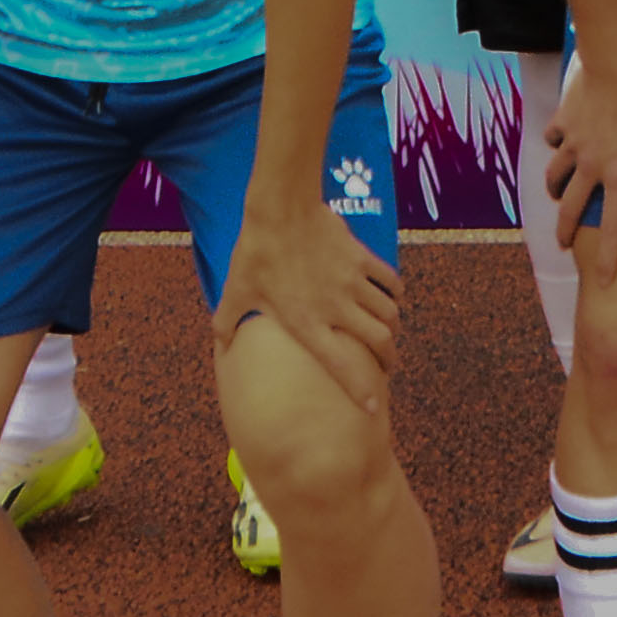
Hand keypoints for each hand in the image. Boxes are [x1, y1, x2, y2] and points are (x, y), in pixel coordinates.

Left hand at [215, 195, 400, 413]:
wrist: (281, 208)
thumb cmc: (257, 252)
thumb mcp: (237, 290)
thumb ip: (228, 321)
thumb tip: (220, 343)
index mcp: (307, 323)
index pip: (342, 366)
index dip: (361, 390)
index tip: (374, 408)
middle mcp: (336, 308)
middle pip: (380, 341)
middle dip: (388, 358)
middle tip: (386, 365)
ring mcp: (353, 282)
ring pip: (389, 313)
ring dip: (392, 327)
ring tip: (388, 333)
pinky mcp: (362, 259)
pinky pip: (389, 281)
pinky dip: (396, 293)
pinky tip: (393, 297)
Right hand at [540, 48, 616, 288]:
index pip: (615, 228)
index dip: (610, 258)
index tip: (604, 282)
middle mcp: (592, 167)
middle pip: (572, 210)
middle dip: (566, 232)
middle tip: (564, 244)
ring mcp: (574, 146)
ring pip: (555, 177)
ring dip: (556, 190)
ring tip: (558, 195)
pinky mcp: (563, 123)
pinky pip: (553, 139)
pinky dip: (555, 144)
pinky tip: (560, 142)